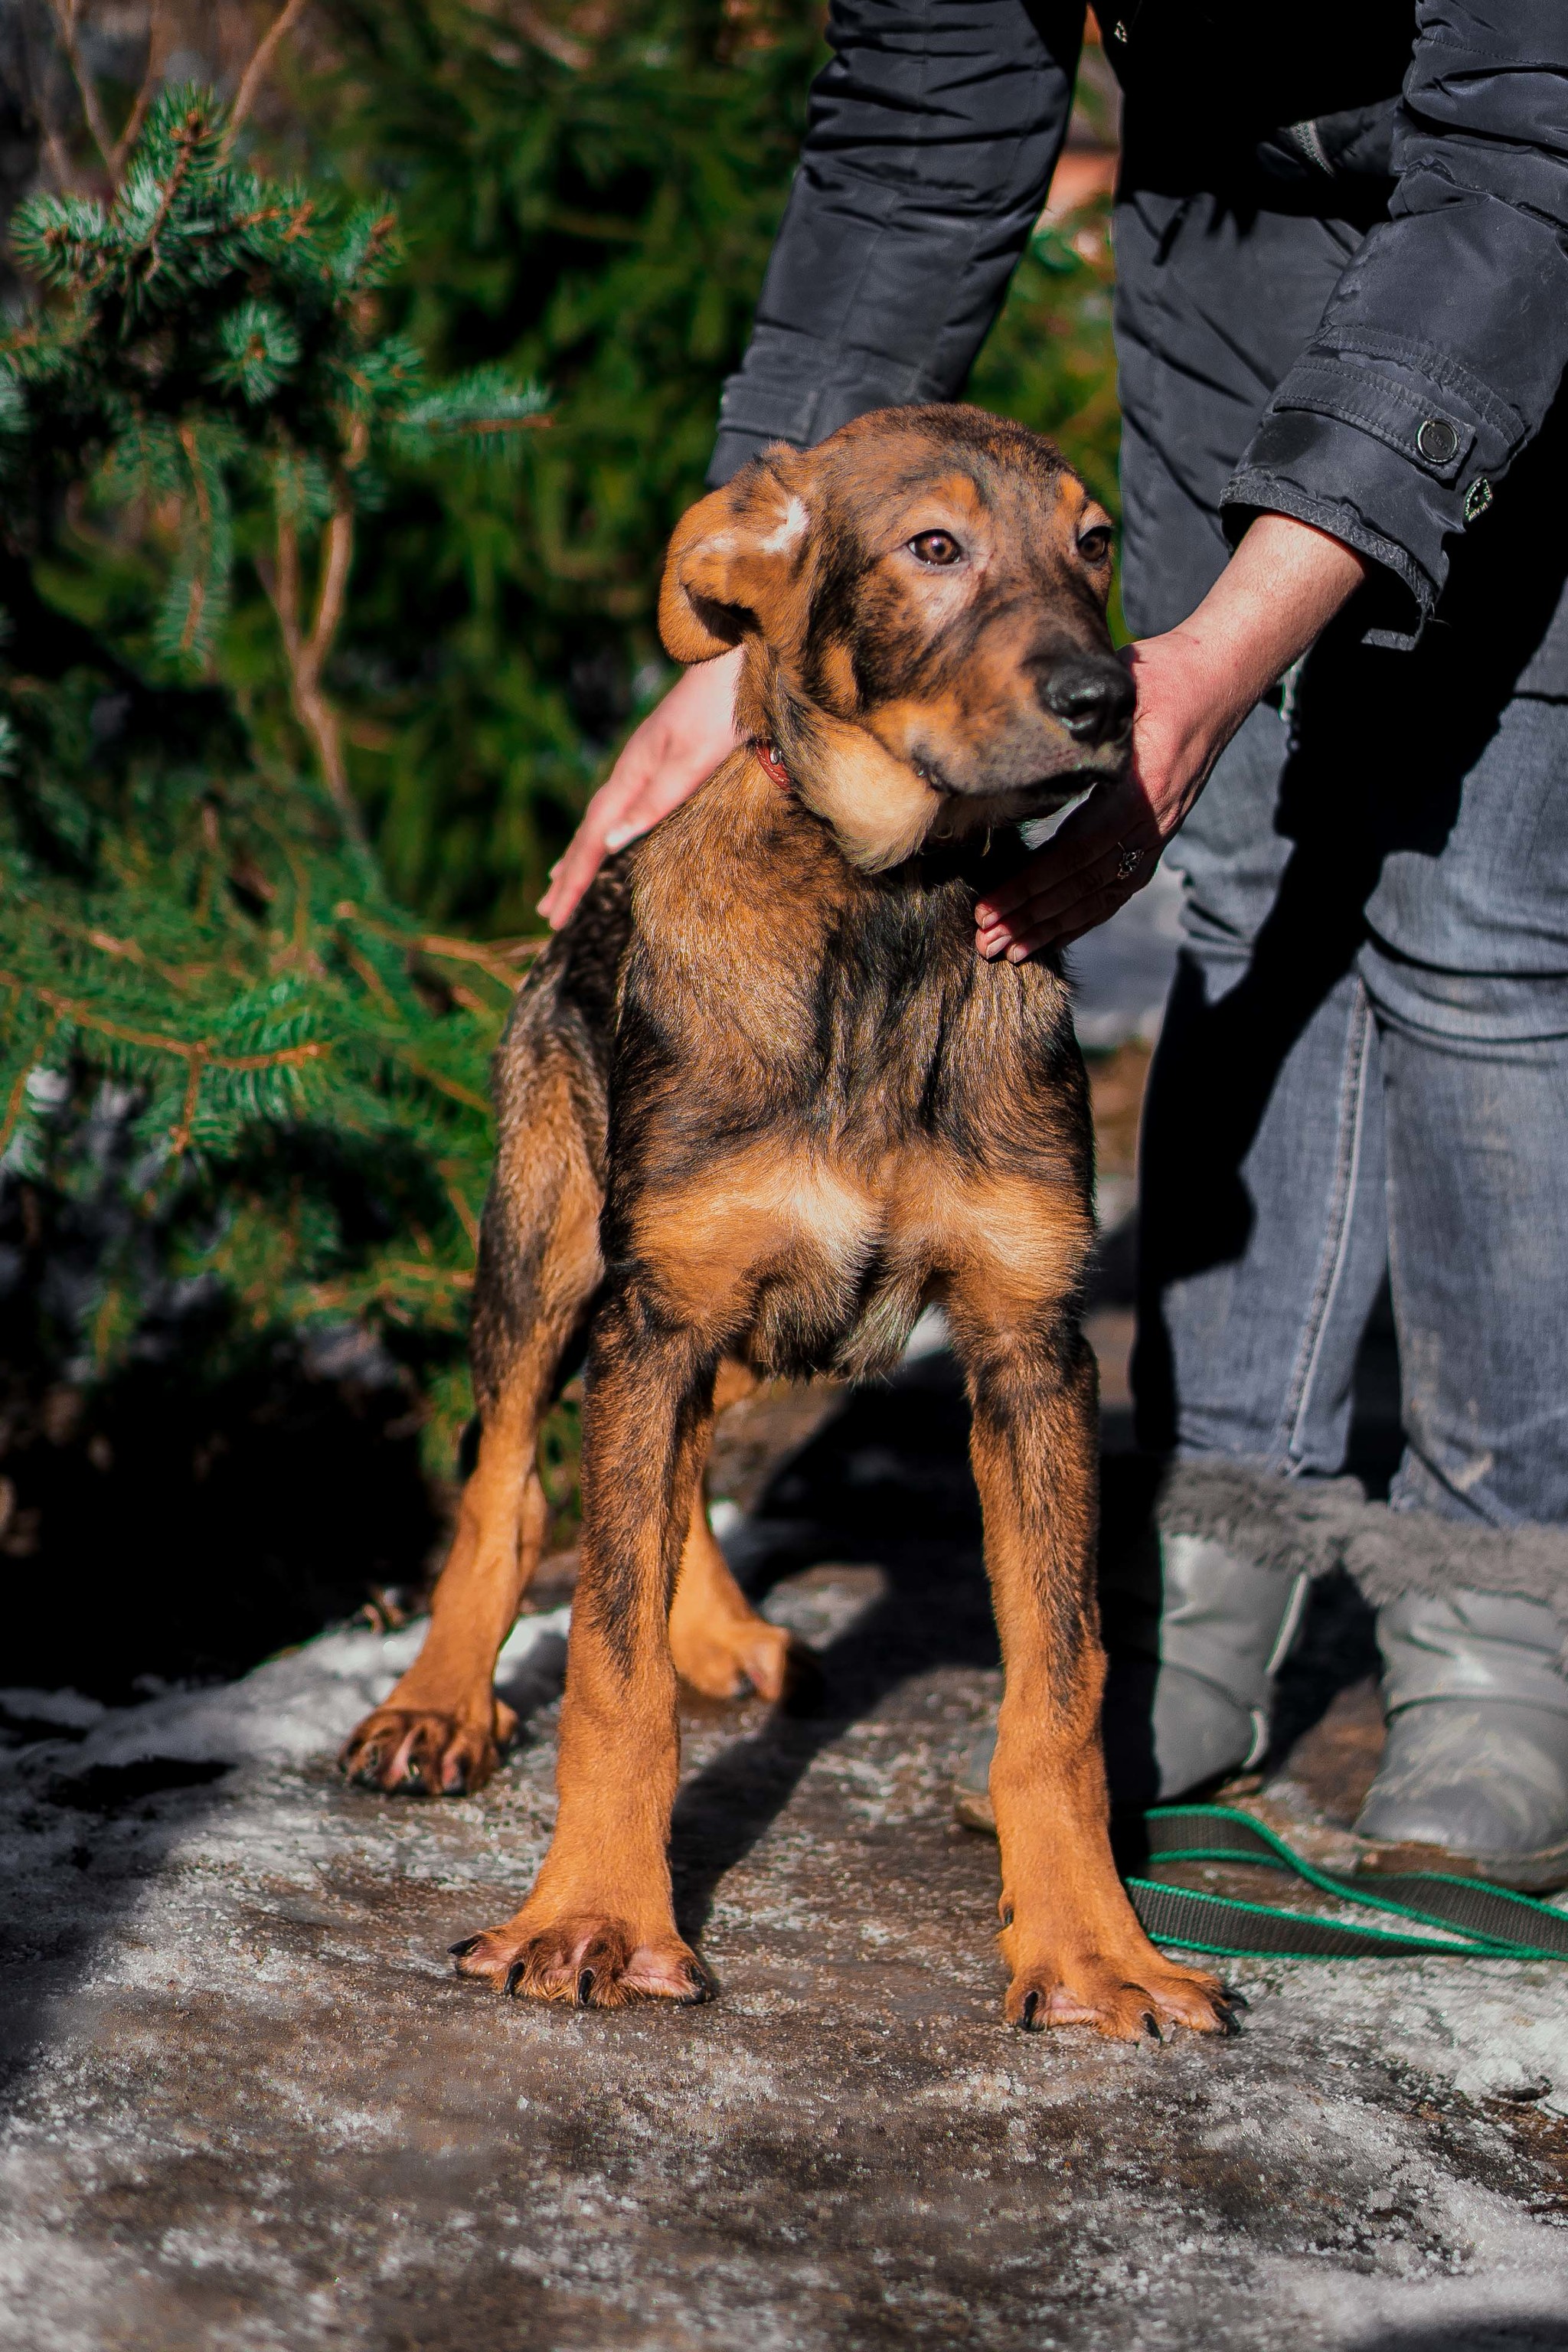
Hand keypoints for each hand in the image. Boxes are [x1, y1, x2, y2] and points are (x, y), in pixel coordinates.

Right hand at [537, 646, 743, 928]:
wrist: (733, 663)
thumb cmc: (720, 713)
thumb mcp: (693, 761)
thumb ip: (655, 802)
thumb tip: (610, 843)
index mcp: (632, 775)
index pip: (593, 839)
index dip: (573, 880)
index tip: (553, 916)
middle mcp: (629, 772)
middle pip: (588, 833)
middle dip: (568, 876)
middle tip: (546, 914)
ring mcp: (640, 766)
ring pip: (598, 822)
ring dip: (578, 856)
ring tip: (559, 884)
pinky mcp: (655, 762)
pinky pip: (615, 810)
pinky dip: (599, 834)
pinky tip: (602, 838)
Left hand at [974, 516, 1367, 960]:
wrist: (1222, 676)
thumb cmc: (1164, 673)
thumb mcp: (1122, 686)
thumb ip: (1080, 717)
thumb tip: (1023, 727)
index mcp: (1140, 790)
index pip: (1077, 853)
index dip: (1031, 886)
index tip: (989, 907)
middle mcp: (1153, 822)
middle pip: (1084, 886)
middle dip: (1030, 918)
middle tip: (984, 942)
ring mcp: (1159, 833)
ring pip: (1101, 896)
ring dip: (1052, 927)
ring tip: (1009, 950)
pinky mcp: (1158, 836)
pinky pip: (1119, 889)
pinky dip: (1083, 916)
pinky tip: (1052, 933)